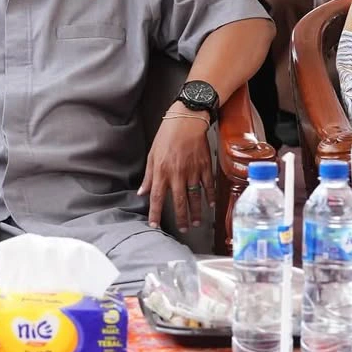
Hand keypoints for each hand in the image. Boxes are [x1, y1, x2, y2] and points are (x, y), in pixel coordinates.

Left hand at [139, 102, 213, 232]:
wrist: (186, 122)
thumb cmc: (166, 137)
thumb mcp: (152, 155)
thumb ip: (148, 176)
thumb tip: (142, 192)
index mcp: (162, 172)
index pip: (157, 197)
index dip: (155, 213)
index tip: (154, 225)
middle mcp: (177, 174)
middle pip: (179, 202)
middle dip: (180, 218)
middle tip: (182, 229)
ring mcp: (193, 172)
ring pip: (195, 197)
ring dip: (195, 212)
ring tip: (195, 223)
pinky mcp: (205, 167)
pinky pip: (208, 186)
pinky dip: (210, 197)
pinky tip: (210, 206)